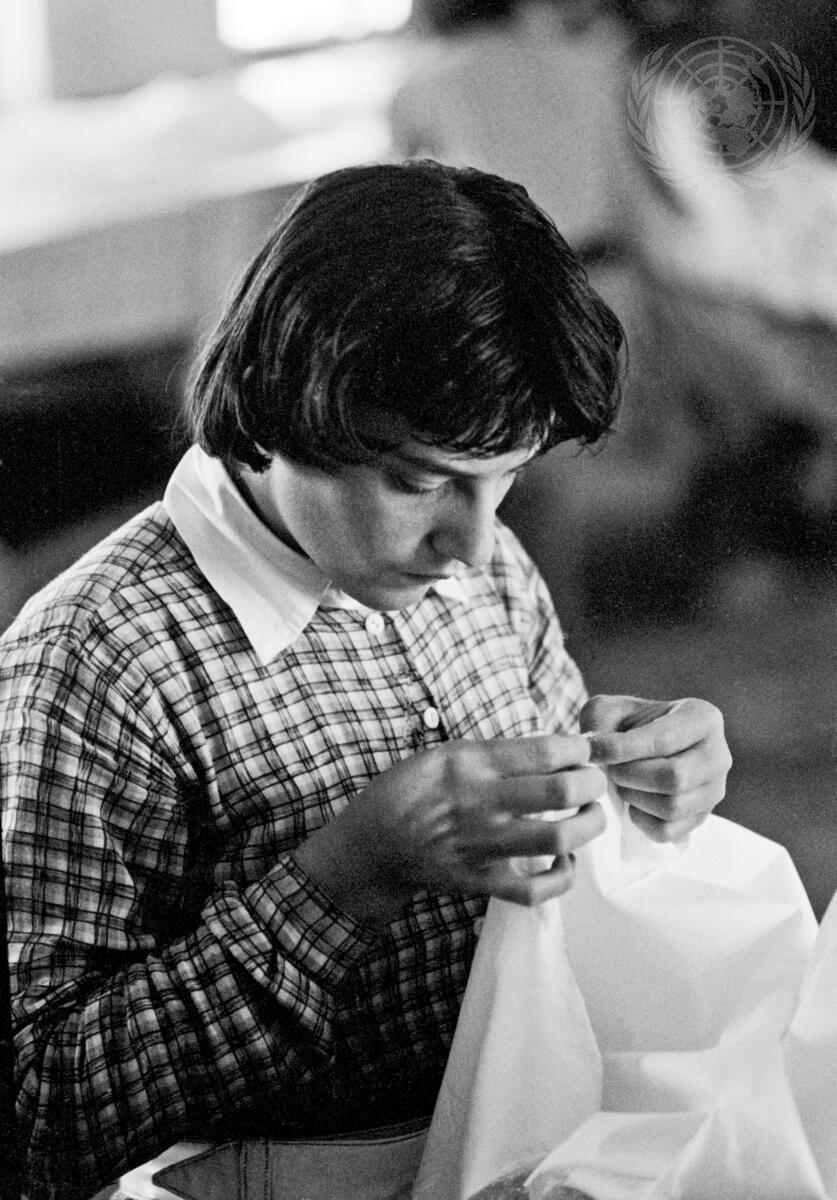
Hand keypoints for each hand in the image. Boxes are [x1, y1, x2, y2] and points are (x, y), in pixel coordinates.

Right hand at [295, 735, 607, 922]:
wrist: (370, 846)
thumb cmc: (409, 791)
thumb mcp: (443, 754)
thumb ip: (494, 753)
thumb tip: (555, 750)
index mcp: (471, 763)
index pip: (545, 750)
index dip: (580, 748)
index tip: (586, 750)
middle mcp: (481, 802)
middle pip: (563, 790)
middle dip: (594, 783)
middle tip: (595, 782)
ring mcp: (482, 846)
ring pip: (559, 838)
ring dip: (589, 827)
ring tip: (589, 817)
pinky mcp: (482, 881)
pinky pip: (536, 890)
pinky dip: (562, 878)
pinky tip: (564, 861)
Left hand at [580, 695, 731, 842]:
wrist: (642, 749)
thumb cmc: (627, 725)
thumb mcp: (610, 710)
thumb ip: (599, 722)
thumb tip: (593, 751)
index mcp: (703, 718)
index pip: (663, 740)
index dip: (622, 749)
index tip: (592, 751)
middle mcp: (718, 755)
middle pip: (674, 777)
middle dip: (630, 776)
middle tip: (610, 770)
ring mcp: (714, 790)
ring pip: (673, 806)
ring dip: (634, 797)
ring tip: (621, 783)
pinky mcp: (702, 818)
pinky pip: (669, 831)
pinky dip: (641, 821)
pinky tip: (632, 803)